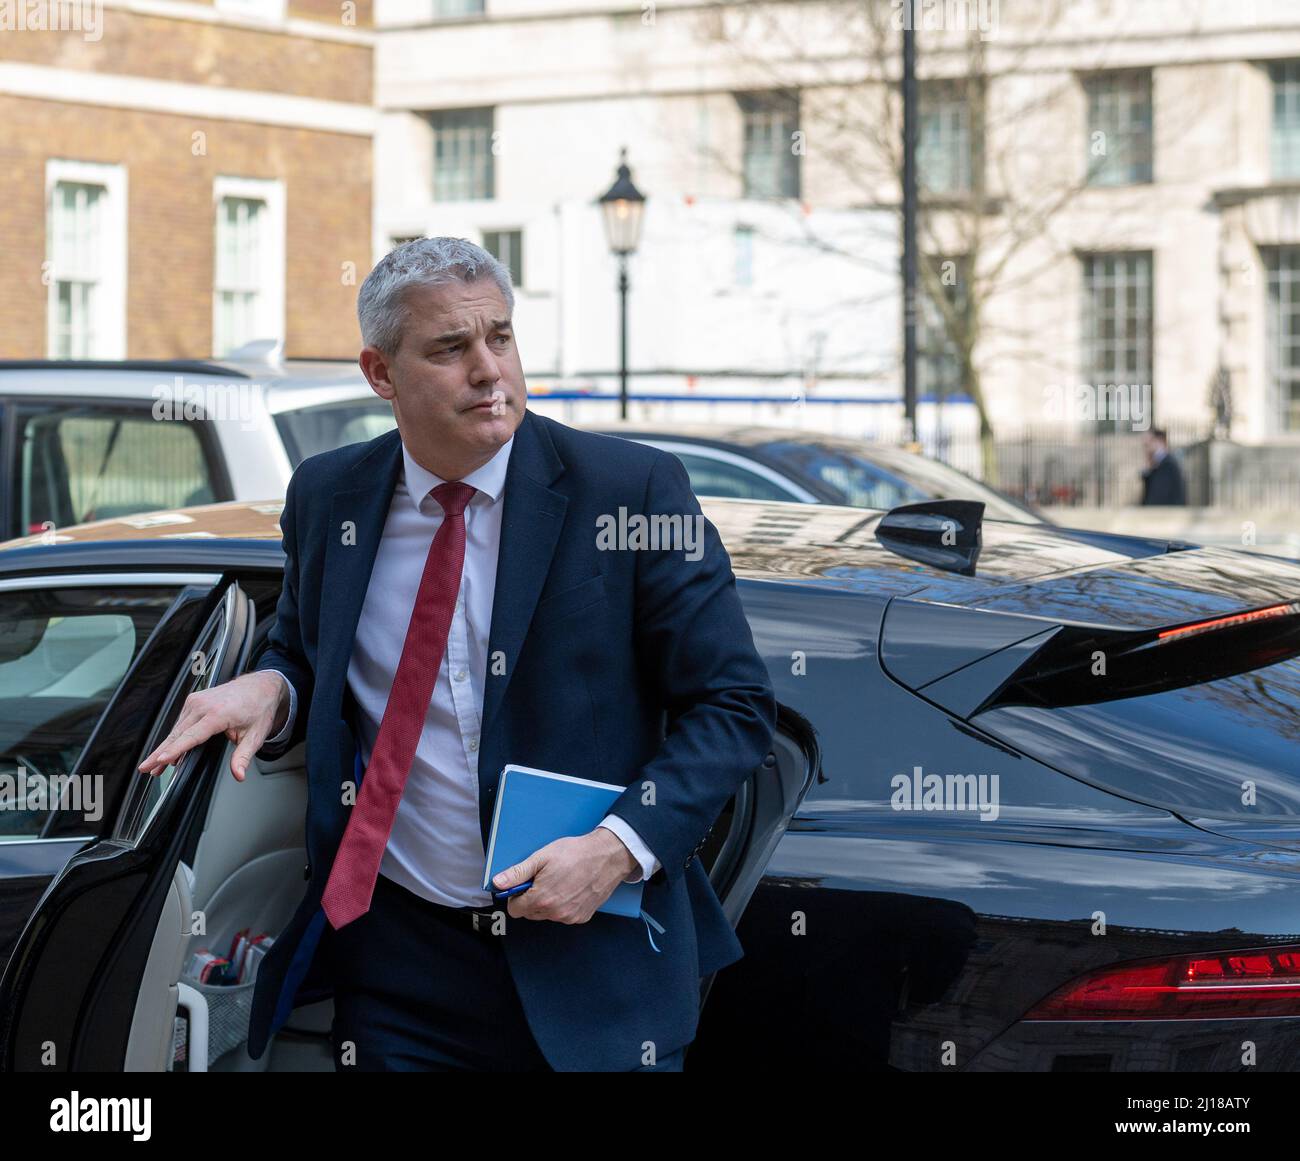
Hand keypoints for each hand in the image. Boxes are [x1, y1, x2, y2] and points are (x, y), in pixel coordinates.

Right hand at [137, 671, 288, 782]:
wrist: (261, 686)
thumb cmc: (259, 708)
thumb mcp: (255, 736)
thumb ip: (243, 756)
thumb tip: (238, 774)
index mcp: (218, 713)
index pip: (192, 736)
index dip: (175, 750)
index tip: (160, 760)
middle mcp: (203, 704)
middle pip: (177, 733)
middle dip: (160, 753)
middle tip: (146, 769)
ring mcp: (196, 700)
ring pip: (176, 728)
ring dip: (165, 747)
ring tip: (154, 766)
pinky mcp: (194, 700)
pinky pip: (180, 722)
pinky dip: (174, 737)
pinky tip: (168, 751)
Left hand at [493, 829, 638, 923]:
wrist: (607, 856)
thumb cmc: (576, 853)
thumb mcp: (542, 858)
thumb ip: (518, 873)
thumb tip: (498, 883)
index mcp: (541, 899)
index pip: (515, 910)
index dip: (516, 896)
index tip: (525, 885)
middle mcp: (555, 913)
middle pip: (530, 913)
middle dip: (532, 898)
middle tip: (544, 879)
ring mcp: (570, 917)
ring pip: (547, 915)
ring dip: (548, 902)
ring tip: (560, 881)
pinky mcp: (582, 917)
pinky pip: (564, 915)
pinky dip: (564, 905)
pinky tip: (572, 888)